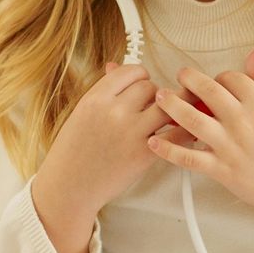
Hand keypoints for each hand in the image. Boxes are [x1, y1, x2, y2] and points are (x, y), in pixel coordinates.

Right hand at [33, 61, 175, 215]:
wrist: (70, 186)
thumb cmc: (74, 150)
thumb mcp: (82, 113)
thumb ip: (103, 90)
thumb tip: (115, 66)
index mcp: (95, 99)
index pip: (130, 71)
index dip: (139, 77)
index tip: (139, 86)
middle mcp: (113, 112)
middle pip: (150, 87)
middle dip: (152, 96)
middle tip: (147, 108)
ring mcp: (131, 132)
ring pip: (166, 105)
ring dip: (168, 111)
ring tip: (163, 118)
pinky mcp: (145, 153)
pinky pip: (175, 133)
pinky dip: (182, 131)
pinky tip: (183, 132)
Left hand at [148, 47, 253, 222]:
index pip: (231, 78)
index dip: (219, 76)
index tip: (215, 81)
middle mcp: (241, 122)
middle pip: (206, 91)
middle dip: (188, 79)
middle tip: (180, 76)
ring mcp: (228, 146)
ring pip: (191, 119)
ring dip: (172, 105)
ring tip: (161, 97)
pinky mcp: (220, 169)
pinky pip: (188, 157)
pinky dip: (168, 150)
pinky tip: (154, 141)